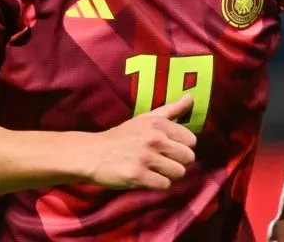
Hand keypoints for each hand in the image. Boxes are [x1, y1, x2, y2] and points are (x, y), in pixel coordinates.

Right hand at [80, 94, 197, 189]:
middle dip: (177, 162)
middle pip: (188, 158)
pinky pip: (164, 185)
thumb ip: (171, 109)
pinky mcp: (137, 175)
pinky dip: (157, 184)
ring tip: (154, 170)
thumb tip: (191, 97)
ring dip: (168, 174)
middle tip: (162, 161)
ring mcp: (145, 157)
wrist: (92, 153)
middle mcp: (153, 138)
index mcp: (158, 123)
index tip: (168, 148)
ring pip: (179, 173)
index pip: (191, 140)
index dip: (181, 147)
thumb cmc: (122, 136)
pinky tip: (146, 177)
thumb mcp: (145, 119)